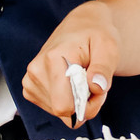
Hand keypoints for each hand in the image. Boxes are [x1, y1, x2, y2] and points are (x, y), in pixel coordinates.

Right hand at [22, 3, 118, 126]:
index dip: (87, 105)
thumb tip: (97, 87)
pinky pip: (52, 108)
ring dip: (76, 102)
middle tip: (93, 83)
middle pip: (62, 111)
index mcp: (53, 58)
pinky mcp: (30, 87)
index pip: (64, 106)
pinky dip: (66, 101)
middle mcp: (36, 70)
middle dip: (84, 104)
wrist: (81, 27)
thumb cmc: (96, 36)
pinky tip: (71, 83)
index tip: (98, 89)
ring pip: (58, 112)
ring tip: (83, 79)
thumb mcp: (109, 48)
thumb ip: (104, 68)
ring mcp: (30, 80)